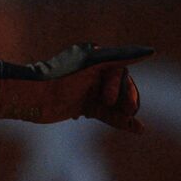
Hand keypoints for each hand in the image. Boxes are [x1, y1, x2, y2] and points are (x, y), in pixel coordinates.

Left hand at [0, 43, 152, 132]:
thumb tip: (151, 51)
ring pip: (116, 102)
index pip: (121, 71)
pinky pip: (108, 114)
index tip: (111, 99)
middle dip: (126, 98)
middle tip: (128, 110)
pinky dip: (121, 121)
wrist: (30, 97)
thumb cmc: (58, 76)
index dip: (121, 86)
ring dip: (126, 112)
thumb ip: (120, 57)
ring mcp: (89, 91)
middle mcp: (93, 73)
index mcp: (95, 57)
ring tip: (132, 120)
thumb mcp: (91, 64)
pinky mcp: (84, 107)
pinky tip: (138, 129)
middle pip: (122, 87)